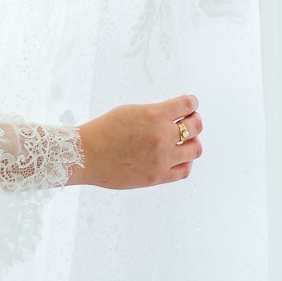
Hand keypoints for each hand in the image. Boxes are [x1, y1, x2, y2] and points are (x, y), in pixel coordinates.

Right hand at [72, 95, 203, 188]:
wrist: (86, 156)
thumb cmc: (104, 130)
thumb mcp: (131, 111)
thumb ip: (156, 113)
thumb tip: (176, 115)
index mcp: (154, 115)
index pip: (187, 104)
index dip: (191, 103)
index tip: (190, 105)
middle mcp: (161, 136)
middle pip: (195, 126)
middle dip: (195, 120)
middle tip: (190, 120)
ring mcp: (161, 159)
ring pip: (195, 149)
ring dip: (193, 142)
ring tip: (185, 140)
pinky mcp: (157, 177)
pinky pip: (184, 170)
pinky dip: (186, 162)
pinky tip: (179, 157)